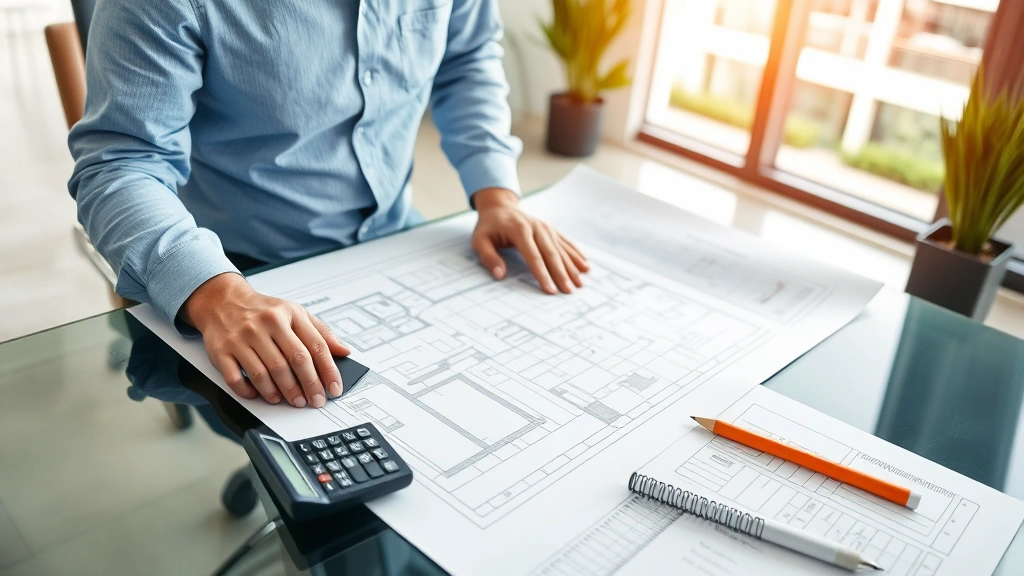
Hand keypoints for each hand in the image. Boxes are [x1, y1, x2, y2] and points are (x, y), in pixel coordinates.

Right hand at [182, 273, 349, 407]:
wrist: (222, 301)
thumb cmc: (262, 310)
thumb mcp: (295, 313)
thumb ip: (320, 332)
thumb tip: (344, 351)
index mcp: (288, 314)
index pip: (315, 346)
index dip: (328, 371)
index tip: (333, 389)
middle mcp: (266, 324)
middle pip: (294, 361)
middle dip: (308, 386)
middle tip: (314, 401)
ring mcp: (242, 338)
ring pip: (266, 373)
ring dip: (281, 392)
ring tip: (290, 400)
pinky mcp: (221, 351)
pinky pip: (236, 378)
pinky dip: (250, 391)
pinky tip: (260, 395)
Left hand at [471, 188, 588, 293]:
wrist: (499, 206)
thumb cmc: (488, 227)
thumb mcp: (479, 241)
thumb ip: (488, 257)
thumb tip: (500, 275)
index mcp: (519, 230)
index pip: (533, 256)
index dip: (542, 274)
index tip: (550, 290)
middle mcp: (536, 227)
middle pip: (551, 254)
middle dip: (561, 274)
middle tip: (569, 291)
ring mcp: (546, 227)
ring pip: (561, 249)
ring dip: (572, 267)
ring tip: (580, 283)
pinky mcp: (551, 230)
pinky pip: (565, 243)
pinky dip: (576, 254)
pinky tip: (585, 265)